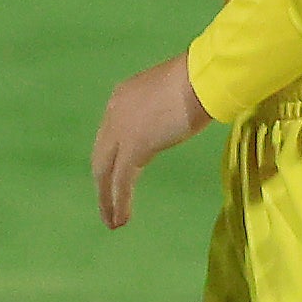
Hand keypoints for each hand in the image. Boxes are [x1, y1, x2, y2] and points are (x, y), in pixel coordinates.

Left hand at [92, 55, 212, 227]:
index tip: (115, 177)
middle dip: (102, 183)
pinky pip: (121, 181)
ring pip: (105, 171)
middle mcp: (114, 114)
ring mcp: (121, 131)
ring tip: (112, 221)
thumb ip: (159, 111)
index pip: (109, 134)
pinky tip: (121, 219)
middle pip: (101, 155)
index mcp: (122, 98)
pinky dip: (119, 201)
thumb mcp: (168, 95)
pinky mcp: (134, 148)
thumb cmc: (196, 82)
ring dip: (107, 199)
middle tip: (106, 206)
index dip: (111, 158)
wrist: (200, 80)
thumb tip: (166, 123)